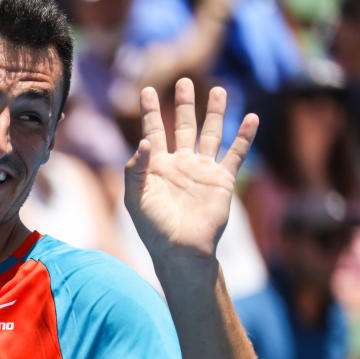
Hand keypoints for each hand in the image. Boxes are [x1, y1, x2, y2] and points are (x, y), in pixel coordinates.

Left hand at [123, 78, 258, 271]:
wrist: (181, 249)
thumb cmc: (154, 227)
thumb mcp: (136, 198)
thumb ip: (136, 169)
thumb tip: (145, 141)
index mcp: (157, 167)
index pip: (153, 132)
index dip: (150, 112)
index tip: (147, 90)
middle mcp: (180, 164)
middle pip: (183, 126)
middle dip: (183, 105)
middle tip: (183, 81)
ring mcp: (202, 170)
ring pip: (210, 134)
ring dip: (214, 113)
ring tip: (218, 89)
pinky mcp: (222, 180)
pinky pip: (235, 154)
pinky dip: (243, 136)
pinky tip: (250, 118)